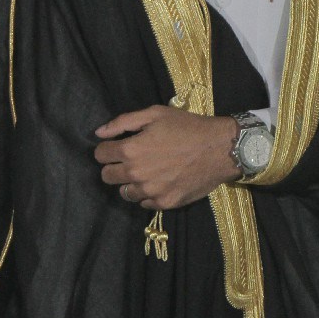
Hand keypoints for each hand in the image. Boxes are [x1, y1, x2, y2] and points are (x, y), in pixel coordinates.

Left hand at [93, 105, 240, 207]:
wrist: (220, 148)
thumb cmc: (187, 127)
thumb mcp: (155, 114)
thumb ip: (123, 122)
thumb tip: (99, 133)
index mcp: (131, 150)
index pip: (100, 155)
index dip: (108, 148)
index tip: (119, 146)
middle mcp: (136, 173)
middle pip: (107, 177)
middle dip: (115, 167)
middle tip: (132, 159)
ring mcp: (151, 191)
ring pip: (124, 193)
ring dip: (130, 182)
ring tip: (148, 172)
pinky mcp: (165, 203)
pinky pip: (144, 203)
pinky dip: (148, 194)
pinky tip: (160, 182)